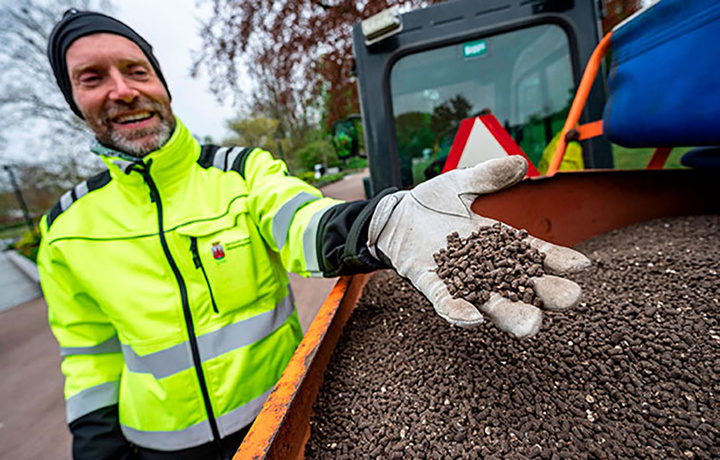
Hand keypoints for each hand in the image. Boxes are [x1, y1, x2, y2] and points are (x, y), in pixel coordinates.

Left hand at [367, 156, 589, 337]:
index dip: (558, 261)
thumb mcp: (461, 183)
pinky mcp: (430, 284)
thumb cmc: (431, 203)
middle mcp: (485, 268)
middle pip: (521, 286)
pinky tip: (473, 318)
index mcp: (498, 244)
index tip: (582, 267)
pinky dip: (458, 311)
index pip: (534, 254)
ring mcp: (458, 280)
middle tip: (569, 299)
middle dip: (545, 295)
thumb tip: (520, 163)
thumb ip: (488, 176)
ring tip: (531, 324)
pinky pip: (445, 302)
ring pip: (489, 303)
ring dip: (509, 314)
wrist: (394, 215)